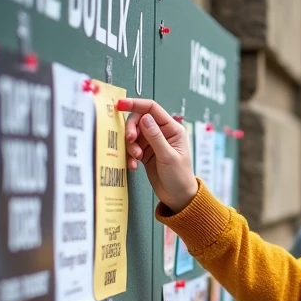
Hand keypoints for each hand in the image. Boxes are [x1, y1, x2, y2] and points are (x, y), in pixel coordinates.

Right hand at [117, 98, 198, 212]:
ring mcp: (153, 142)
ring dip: (130, 145)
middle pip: (139, 120)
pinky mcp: (145, 152)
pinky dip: (129, 154)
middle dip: (131, 130)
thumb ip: (155, 137)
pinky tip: (134, 165)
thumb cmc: (180, 177)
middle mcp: (162, 132)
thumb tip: (145, 118)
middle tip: (130, 142)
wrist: (178, 197)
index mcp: (172, 129)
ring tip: (136, 158)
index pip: (152, 109)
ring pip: (133, 134)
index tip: (120, 105)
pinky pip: (131, 147)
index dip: (135, 104)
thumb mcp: (168, 156)